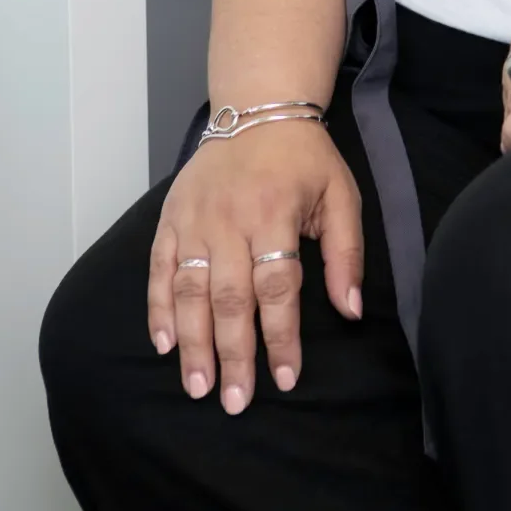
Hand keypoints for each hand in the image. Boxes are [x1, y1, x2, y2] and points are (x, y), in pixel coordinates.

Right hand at [148, 120, 362, 413]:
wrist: (257, 108)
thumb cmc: (305, 159)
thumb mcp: (342, 195)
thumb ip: (347, 254)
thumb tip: (351, 311)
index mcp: (275, 212)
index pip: (277, 286)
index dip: (282, 336)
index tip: (286, 379)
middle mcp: (229, 219)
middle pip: (229, 297)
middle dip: (233, 353)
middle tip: (235, 402)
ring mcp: (194, 219)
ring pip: (190, 290)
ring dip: (193, 343)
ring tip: (199, 387)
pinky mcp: (170, 218)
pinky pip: (159, 269)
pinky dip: (159, 308)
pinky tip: (164, 345)